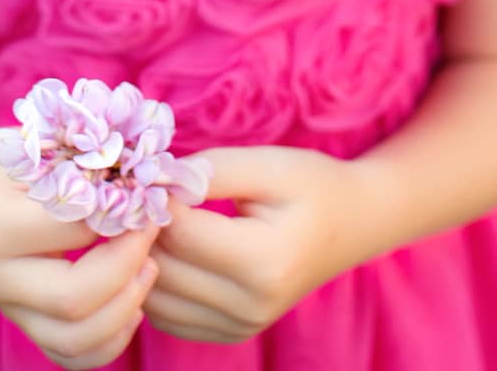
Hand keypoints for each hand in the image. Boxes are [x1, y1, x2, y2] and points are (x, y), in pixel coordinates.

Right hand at [0, 130, 161, 368]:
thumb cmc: (9, 160)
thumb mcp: (37, 146)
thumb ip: (81, 168)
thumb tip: (143, 188)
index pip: (72, 233)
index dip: (119, 216)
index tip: (143, 196)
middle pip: (72, 299)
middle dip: (127, 268)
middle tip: (150, 233)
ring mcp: (8, 308)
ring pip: (73, 340)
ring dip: (125, 310)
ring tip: (148, 270)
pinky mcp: (23, 325)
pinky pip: (70, 357)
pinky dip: (110, 342)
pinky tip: (132, 306)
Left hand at [141, 144, 365, 343]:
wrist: (352, 224)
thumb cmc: (311, 186)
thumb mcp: (267, 164)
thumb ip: (210, 171)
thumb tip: (158, 181)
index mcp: (263, 262)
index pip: (181, 233)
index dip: (158, 198)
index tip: (154, 173)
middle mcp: (251, 306)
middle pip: (164, 268)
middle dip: (144, 228)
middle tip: (144, 193)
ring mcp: (242, 326)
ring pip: (157, 298)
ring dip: (143, 258)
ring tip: (153, 219)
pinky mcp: (232, 332)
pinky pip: (168, 317)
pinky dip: (156, 285)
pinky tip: (167, 250)